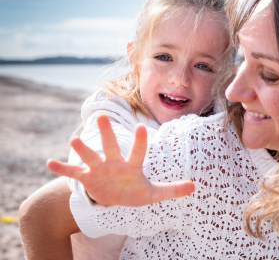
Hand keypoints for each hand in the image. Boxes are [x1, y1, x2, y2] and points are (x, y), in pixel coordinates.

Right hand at [46, 114, 194, 205]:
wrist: (115, 197)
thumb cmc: (135, 191)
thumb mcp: (153, 194)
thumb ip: (171, 190)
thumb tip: (194, 186)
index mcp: (132, 165)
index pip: (138, 152)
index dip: (140, 141)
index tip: (142, 126)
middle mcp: (114, 163)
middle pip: (111, 146)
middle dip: (107, 133)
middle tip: (102, 116)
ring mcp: (99, 169)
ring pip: (90, 156)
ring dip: (82, 149)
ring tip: (73, 139)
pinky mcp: (86, 178)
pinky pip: (73, 172)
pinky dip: (62, 168)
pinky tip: (49, 162)